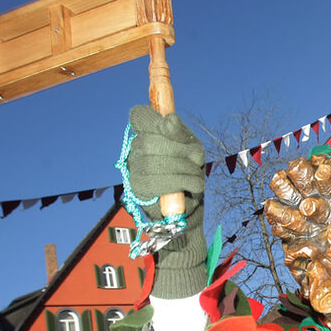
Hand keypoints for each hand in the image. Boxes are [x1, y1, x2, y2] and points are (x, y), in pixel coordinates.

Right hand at [128, 106, 207, 298]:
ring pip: (152, 162)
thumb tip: (169, 120)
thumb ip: (180, 135)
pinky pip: (158, 181)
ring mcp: (133, 172)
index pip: (139, 116)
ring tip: (197, 177)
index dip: (154, 119)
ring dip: (184, 169)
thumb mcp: (191, 151)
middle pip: (147, 140)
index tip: (172, 126)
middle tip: (197, 159)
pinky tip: (193, 187)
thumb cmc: (189, 177)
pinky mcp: (138, 191)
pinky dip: (182, 182)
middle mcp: (134, 152)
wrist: (188, 215)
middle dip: (178, 150)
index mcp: (146, 136)